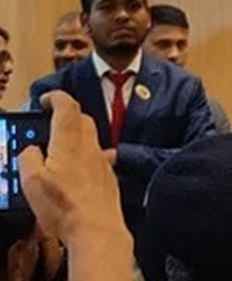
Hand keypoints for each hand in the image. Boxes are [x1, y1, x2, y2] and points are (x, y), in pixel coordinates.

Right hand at [19, 91, 132, 272]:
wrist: (96, 228)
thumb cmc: (64, 206)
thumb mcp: (31, 181)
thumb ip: (28, 158)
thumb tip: (30, 149)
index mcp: (70, 142)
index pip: (67, 107)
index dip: (57, 97)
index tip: (46, 98)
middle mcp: (90, 147)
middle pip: (82, 119)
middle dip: (66, 115)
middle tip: (50, 122)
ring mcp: (102, 162)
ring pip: (92, 138)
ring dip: (76, 136)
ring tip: (60, 148)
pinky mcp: (108, 177)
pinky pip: (98, 157)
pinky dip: (86, 156)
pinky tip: (78, 169)